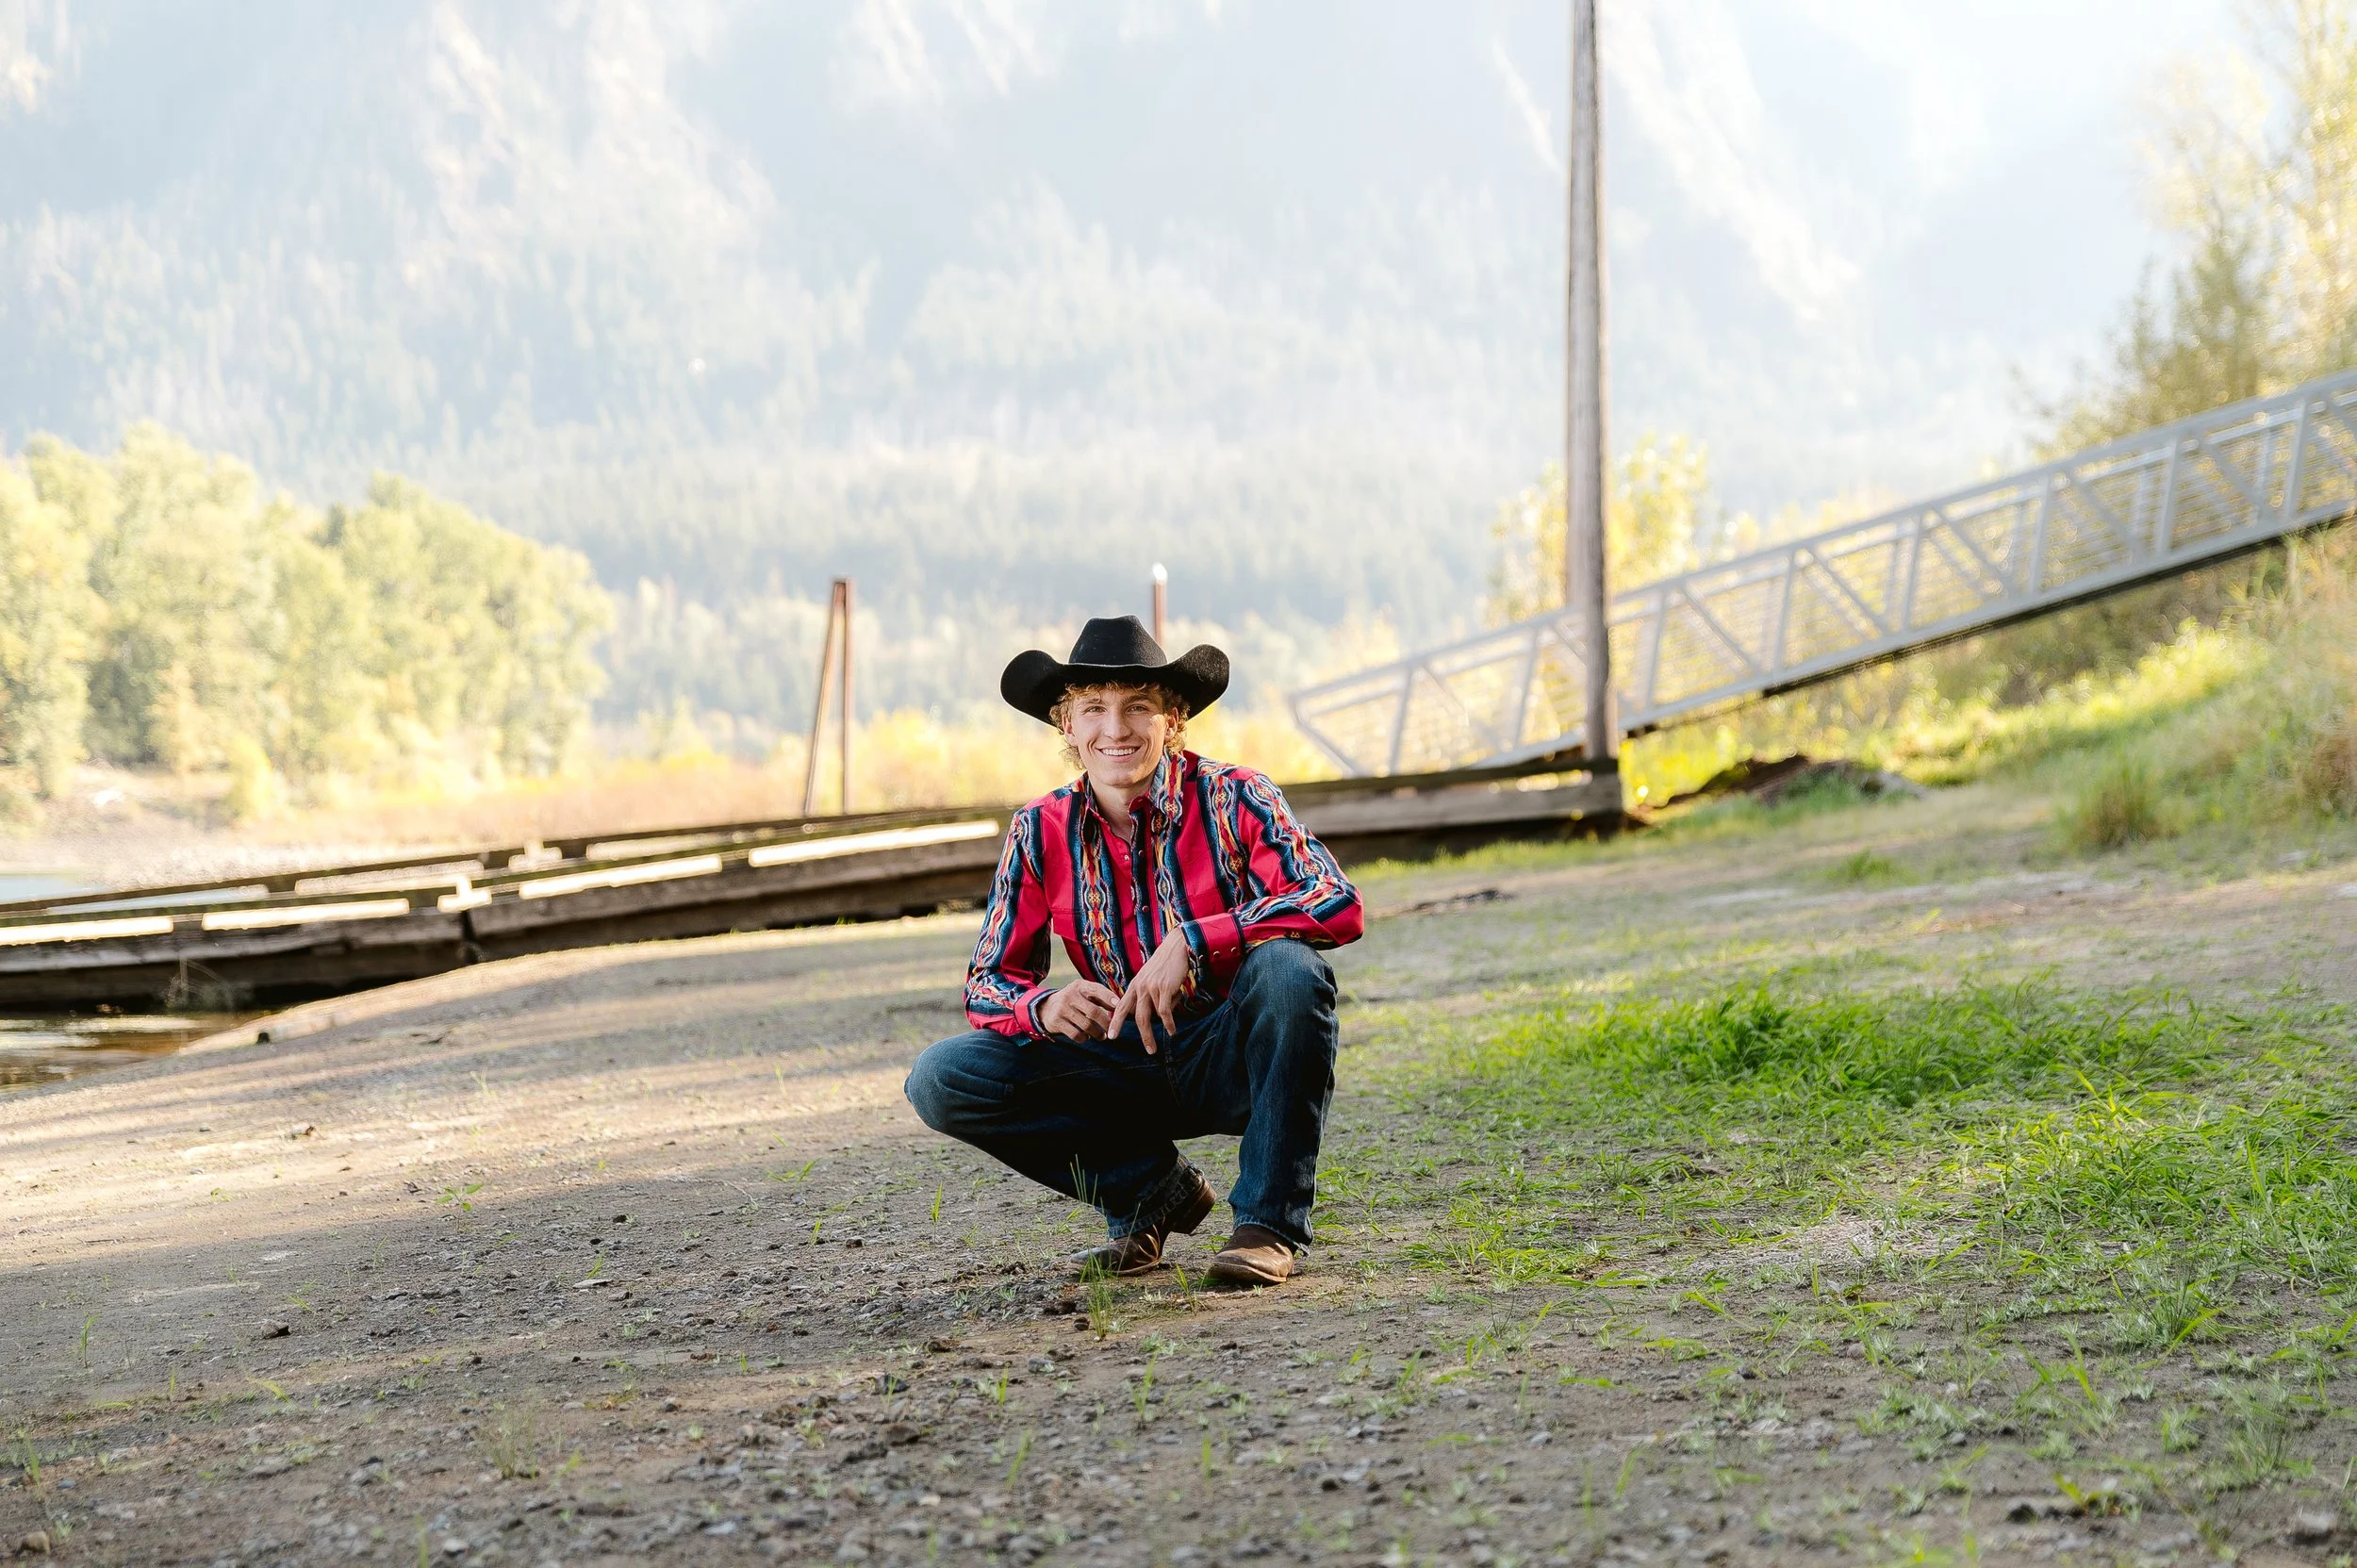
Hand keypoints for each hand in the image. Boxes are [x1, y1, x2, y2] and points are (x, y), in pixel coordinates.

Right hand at [1038, 980, 1118, 1039]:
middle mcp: (1070, 995)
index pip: (1096, 990)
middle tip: (1112, 1029)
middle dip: (1106, 1023)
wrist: (1046, 1007)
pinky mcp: (1056, 1022)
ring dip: (1098, 1033)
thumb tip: (1118, 1006)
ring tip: (1102, 1036)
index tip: (1118, 1006)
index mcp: (1079, 986)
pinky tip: (1087, 1036)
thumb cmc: (1074, 1000)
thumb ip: (1100, 997)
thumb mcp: (1084, 993)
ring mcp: (1062, 1009)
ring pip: (1086, 1025)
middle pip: (1093, 1011)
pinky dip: (1084, 1038)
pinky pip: (1076, 1034)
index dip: (1108, 998)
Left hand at [1107, 930, 1193, 1054]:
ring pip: (1150, 1017)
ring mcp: (1152, 988)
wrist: (1176, 948)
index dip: (1116, 1023)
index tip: (1111, 1037)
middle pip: (1136, 1017)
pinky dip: (1169, 1024)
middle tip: (1146, 1051)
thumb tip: (1151, 1016)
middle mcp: (1140, 988)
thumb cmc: (1165, 965)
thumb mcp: (1149, 978)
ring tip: (1156, 1047)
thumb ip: (1146, 995)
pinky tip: (1172, 1032)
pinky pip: (1165, 1012)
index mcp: (1134, 986)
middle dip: (1142, 1036)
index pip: (1121, 1007)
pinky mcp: (1164, 988)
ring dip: (1154, 1033)